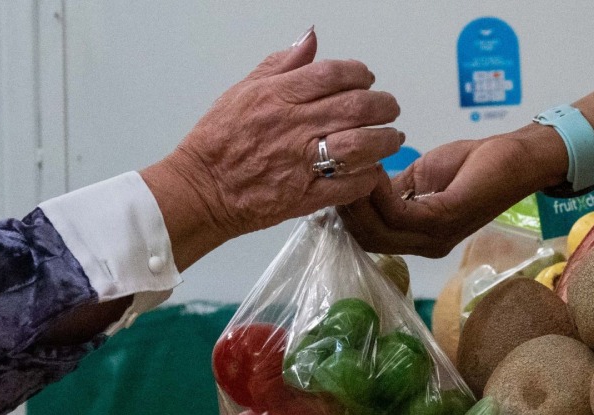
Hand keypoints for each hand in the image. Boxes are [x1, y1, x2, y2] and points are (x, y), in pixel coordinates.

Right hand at [140, 29, 402, 269]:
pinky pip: (349, 185)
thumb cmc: (217, 142)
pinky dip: (368, 177)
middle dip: (383, 105)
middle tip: (390, 108)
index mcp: (278, 97)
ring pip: (360, 145)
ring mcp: (301, 163)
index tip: (367, 78)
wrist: (201, 189)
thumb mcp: (243, 91)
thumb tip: (309, 39)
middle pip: (356, 107)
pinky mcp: (306, 196)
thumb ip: (281, 65)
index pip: (333, 74)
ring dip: (384, 140)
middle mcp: (294, 127)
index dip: (359, 72)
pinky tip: (371, 171)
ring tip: (391, 139)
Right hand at [341, 125, 568, 257]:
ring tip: (347, 168)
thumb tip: (361, 186)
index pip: (370, 237)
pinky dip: (378, 192)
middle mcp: (425, 244)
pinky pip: (398, 213)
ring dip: (357, 199)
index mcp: (419, 236)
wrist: (516, 158)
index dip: (346, 215)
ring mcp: (435, 236)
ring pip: (377, 231)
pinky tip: (372, 168)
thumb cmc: (475, 164)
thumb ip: (393, 190)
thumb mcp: (422, 177)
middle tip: (332, 175)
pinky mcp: (444, 219)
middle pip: (368, 240)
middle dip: (344, 209)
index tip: (329, 184)